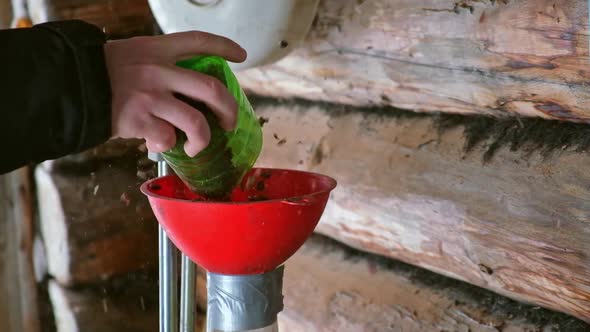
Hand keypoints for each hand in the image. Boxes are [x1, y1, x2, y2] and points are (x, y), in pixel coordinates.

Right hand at [104, 31, 246, 156]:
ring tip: (194, 147)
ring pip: (196, 123)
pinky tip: (156, 143)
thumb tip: (185, 97)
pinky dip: (166, 145)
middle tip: (229, 123)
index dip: (224, 46)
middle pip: (212, 90)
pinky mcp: (139, 120)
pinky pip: (167, 138)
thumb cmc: (103, 73)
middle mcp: (158, 71)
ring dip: (202, 140)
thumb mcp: (133, 54)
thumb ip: (160, 68)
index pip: (198, 41)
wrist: (69, 86)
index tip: (241, 56)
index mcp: (157, 50)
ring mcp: (150, 96)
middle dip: (229, 111)